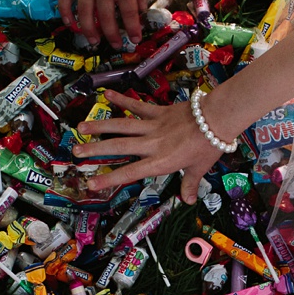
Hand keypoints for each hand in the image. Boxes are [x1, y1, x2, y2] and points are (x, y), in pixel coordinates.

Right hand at [60, 0, 152, 48]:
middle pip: (106, 15)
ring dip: (88, 28)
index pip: (129, 10)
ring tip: (93, 41)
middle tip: (117, 45)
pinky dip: (65, 11)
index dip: (132, 26)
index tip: (135, 39)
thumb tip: (142, 7)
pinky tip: (69, 23)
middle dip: (111, 33)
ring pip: (85, 11)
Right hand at [77, 91, 231, 203]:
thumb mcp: (199, 169)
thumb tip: (188, 200)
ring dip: (100, 125)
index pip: (131, 172)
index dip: (110, 179)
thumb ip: (189, 184)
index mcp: (161, 161)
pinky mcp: (159, 111)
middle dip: (96, 150)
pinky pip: (138, 106)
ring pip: (122, 126)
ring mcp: (154, 126)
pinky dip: (122, 99)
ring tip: (81, 127)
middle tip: (76, 152)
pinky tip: (107, 94)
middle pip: (119, 146)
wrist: (218, 118)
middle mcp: (152, 143)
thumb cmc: (209, 145)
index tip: (91, 183)